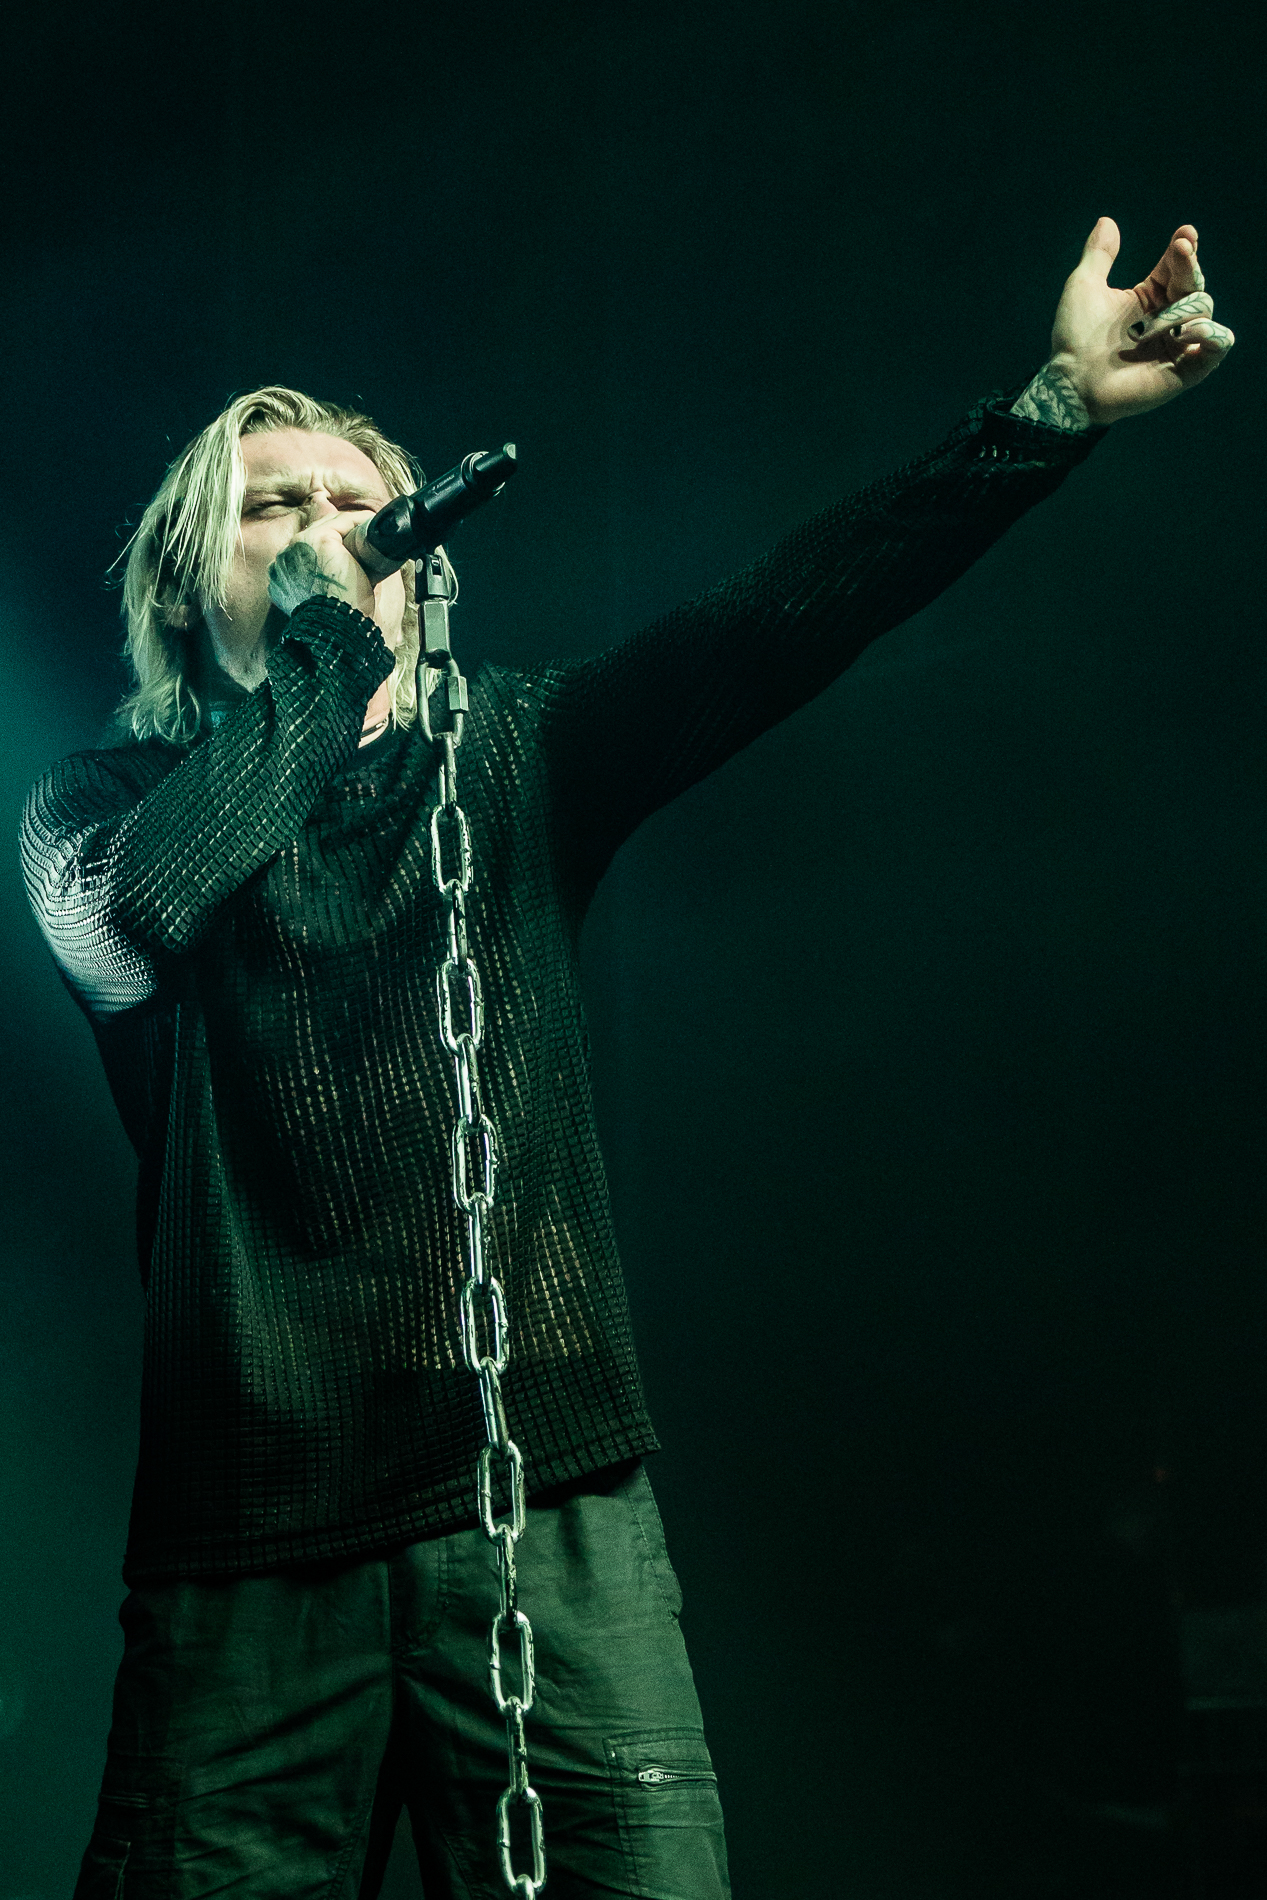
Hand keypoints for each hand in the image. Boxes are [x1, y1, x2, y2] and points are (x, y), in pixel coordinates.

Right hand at [268, 511, 383, 622]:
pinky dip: (360, 522)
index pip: (305, 551)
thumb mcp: (322, 601)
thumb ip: (324, 583)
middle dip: (340, 533)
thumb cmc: (336, 622)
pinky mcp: (319, 540)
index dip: (329, 548)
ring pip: (329, 525)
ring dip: (351, 526)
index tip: (351, 551)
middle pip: (315, 533)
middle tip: (364, 537)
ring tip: (370, 531)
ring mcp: (297, 547)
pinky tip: (372, 524)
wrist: (337, 629)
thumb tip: (353, 571)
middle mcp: (282, 560)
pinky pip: (342, 521)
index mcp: (280, 578)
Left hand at [1047, 218, 1234, 424]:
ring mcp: (1177, 344)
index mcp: (1149, 297)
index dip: (1184, 250)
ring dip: (1186, 306)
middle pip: (1194, 285)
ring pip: (1204, 310)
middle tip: (1179, 254)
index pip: (1177, 266)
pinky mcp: (1184, 371)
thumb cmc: (1074, 339)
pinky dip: (1213, 336)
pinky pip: (1216, 348)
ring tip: (1161, 318)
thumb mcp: (1084, 287)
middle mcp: (1167, 318)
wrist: (1072, 382)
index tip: (1183, 236)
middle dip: (1189, 267)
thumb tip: (1107, 221)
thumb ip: (1098, 255)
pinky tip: (1192, 331)